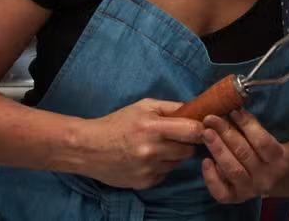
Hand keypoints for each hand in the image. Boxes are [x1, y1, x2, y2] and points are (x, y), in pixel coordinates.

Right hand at [82, 98, 202, 189]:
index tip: (199, 127)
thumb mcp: (143, 106)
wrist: (88, 148)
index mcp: (153, 128)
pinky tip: (147, 159)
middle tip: (175, 137)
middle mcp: (152, 151)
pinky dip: (161, 166)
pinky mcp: (145, 183)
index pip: (192, 131)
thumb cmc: (117, 123)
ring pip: (178, 163)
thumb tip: (195, 110)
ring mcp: (148, 169)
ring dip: (174, 155)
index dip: (200, 129)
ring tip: (157, 147)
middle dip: (186, 143)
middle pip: (189, 150)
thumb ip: (171, 107)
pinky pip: (165, 174)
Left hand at [201, 110, 288, 203]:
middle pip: (244, 153)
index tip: (233, 110)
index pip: (263, 141)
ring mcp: (250, 189)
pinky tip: (205, 161)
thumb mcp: (266, 135)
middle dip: (226, 133)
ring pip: (233, 170)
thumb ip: (252, 125)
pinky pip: (222, 192)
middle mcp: (266, 176)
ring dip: (218, 149)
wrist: (271, 176)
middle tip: (210, 118)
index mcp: (278, 158)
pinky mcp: (235, 198)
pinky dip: (212, 178)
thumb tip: (231, 103)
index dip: (247, 125)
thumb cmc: (264, 149)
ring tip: (205, 133)